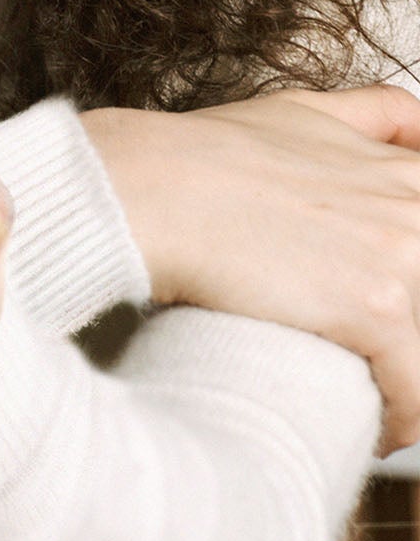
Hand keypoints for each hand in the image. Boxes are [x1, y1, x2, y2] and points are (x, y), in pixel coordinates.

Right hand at [83, 86, 419, 451]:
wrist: (146, 188)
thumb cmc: (201, 155)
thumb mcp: (297, 112)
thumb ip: (371, 114)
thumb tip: (416, 124)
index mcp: (406, 174)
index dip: (408, 285)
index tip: (389, 313)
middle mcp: (416, 210)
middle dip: (407, 337)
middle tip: (372, 358)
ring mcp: (404, 258)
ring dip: (408, 384)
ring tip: (372, 403)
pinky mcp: (378, 308)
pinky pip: (417, 393)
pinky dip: (401, 422)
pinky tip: (374, 428)